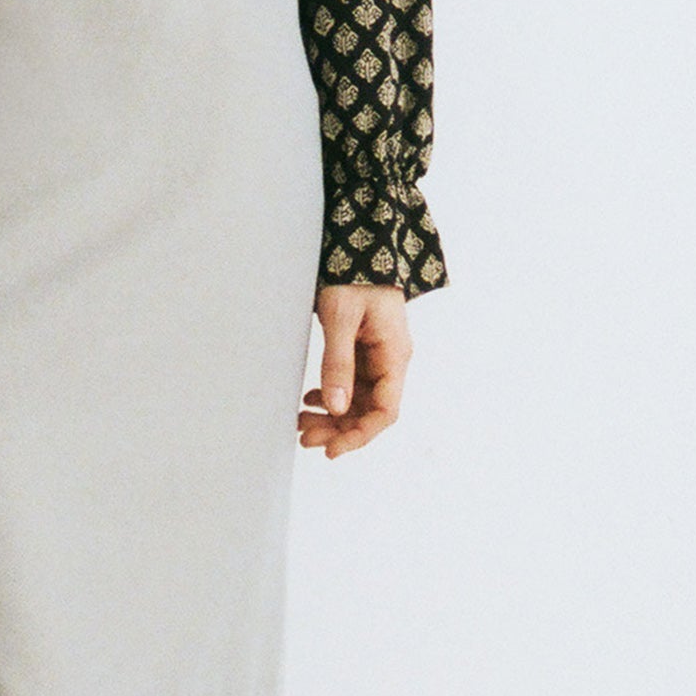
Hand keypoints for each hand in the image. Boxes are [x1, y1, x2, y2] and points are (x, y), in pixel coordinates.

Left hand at [300, 282, 410, 459]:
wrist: (358, 246)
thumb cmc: (353, 276)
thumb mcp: (341, 318)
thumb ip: (338, 363)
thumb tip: (337, 408)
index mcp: (394, 355)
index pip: (385, 411)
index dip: (360, 436)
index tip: (332, 449)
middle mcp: (390, 360)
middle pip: (370, 411)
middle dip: (339, 430)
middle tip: (305, 438)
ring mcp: (377, 356)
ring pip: (358, 400)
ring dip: (332, 416)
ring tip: (302, 423)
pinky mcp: (363, 350)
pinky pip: (351, 384)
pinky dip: (330, 396)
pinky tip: (310, 399)